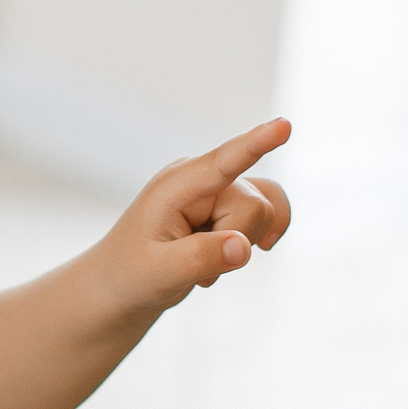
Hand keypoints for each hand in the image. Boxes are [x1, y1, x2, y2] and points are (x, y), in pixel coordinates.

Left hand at [90, 117, 292, 313]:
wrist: (123, 282)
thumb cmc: (132, 272)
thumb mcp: (159, 273)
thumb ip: (201, 258)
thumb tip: (243, 247)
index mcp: (176, 186)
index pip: (223, 162)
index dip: (257, 143)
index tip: (284, 126)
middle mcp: (201, 179)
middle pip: (255, 206)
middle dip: (235, 242)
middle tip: (193, 261)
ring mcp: (218, 189)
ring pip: (266, 211)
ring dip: (242, 245)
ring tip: (204, 259)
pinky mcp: (230, 203)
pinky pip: (273, 210)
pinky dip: (261, 237)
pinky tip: (235, 254)